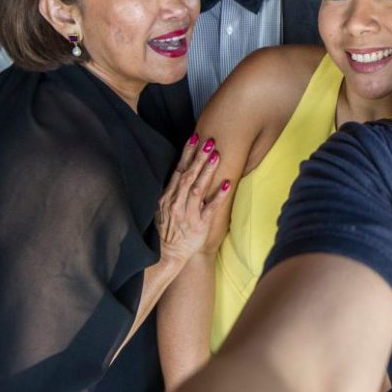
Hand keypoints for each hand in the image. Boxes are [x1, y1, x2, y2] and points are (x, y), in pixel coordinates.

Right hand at [157, 135, 230, 266]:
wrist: (166, 255)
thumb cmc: (167, 228)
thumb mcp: (164, 206)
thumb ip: (173, 188)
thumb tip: (182, 167)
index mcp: (167, 196)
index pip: (178, 170)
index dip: (187, 153)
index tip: (195, 137)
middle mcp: (176, 203)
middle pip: (188, 176)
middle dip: (199, 158)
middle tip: (209, 141)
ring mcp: (188, 214)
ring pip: (197, 189)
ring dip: (207, 172)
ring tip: (217, 156)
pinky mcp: (199, 226)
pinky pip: (210, 209)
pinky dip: (218, 196)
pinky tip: (227, 184)